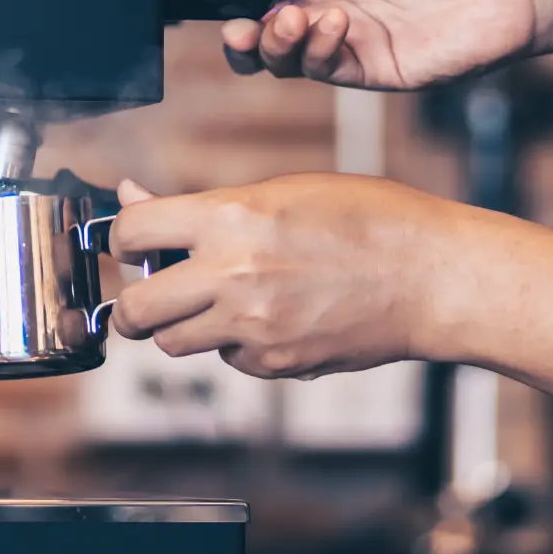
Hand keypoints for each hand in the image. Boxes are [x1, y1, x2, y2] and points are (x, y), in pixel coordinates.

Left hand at [107, 176, 465, 379]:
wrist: (430, 277)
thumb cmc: (368, 219)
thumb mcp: (282, 189)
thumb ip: (202, 203)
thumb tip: (132, 196)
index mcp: (230, 217)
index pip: (131, 233)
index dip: (122, 238)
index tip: (132, 243)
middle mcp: (232, 275)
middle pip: (135, 310)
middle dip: (131, 304)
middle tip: (147, 293)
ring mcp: (253, 327)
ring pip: (172, 344)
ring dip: (180, 325)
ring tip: (216, 301)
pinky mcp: (275, 364)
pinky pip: (228, 358)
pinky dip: (235, 343)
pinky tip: (271, 316)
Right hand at [212, 0, 537, 89]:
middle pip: (258, 32)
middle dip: (243, 34)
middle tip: (245, 25)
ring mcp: (346, 38)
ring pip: (284, 59)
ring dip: (277, 44)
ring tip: (296, 20)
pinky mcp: (371, 69)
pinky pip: (324, 72)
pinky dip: (318, 54)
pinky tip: (336, 26)